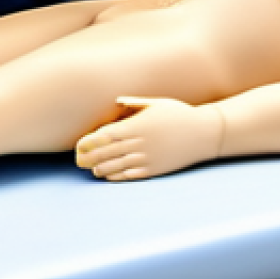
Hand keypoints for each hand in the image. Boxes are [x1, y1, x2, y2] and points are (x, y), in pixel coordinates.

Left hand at [76, 96, 220, 180]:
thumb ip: (135, 103)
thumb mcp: (156, 103)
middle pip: (109, 152)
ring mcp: (148, 158)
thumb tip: (116, 101)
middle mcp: (140, 143)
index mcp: (138, 125)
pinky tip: (108, 177)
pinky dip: (118, 177)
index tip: (79, 144)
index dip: (91, 141)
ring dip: (102, 168)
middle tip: (77, 160)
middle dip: (91, 157)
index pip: (107, 135)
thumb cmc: (179, 114)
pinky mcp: (155, 169)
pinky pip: (132, 175)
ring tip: (90, 169)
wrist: (203, 133)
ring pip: (118, 165)